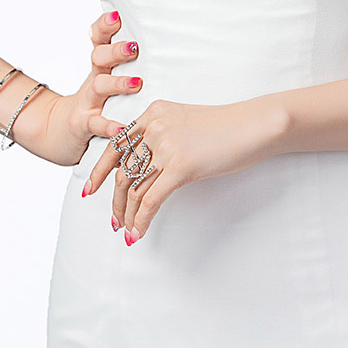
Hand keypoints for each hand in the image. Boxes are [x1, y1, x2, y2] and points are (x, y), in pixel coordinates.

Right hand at [24, 9, 142, 167]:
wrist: (59, 131)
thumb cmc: (95, 103)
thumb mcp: (106, 80)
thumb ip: (126, 64)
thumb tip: (158, 42)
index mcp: (100, 66)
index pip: (98, 39)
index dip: (104, 26)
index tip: (116, 16)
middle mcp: (93, 80)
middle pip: (99, 58)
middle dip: (115, 51)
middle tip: (134, 47)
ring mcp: (87, 102)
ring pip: (100, 87)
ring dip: (118, 84)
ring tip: (136, 82)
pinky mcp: (82, 125)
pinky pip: (96, 124)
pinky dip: (109, 127)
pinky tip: (122, 128)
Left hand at [84, 94, 287, 243]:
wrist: (256, 125)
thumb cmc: (228, 127)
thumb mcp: (186, 122)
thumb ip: (163, 135)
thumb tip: (150, 165)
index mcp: (152, 114)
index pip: (116, 145)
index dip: (100, 170)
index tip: (91, 189)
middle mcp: (154, 127)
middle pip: (123, 170)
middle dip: (115, 200)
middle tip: (114, 220)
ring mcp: (166, 146)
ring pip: (134, 188)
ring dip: (127, 214)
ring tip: (127, 231)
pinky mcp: (180, 166)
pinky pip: (151, 200)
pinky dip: (142, 220)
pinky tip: (139, 233)